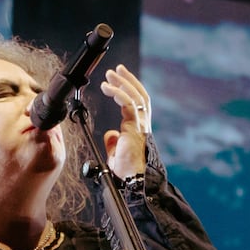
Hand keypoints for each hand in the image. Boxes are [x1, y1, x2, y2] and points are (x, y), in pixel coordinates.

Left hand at [100, 64, 150, 178]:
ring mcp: (141, 125)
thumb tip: (110, 133)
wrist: (132, 180)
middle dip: (127, 80)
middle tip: (116, 69)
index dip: (128, 90)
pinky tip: (106, 87)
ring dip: (122, 82)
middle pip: (140, 95)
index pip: (137, 103)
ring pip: (136, 96)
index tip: (117, 80)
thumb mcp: (115, 153)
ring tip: (111, 74)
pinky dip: (117, 92)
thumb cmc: (126, 170)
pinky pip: (128, 104)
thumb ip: (113, 141)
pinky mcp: (135, 127)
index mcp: (139, 128)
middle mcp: (142, 124)